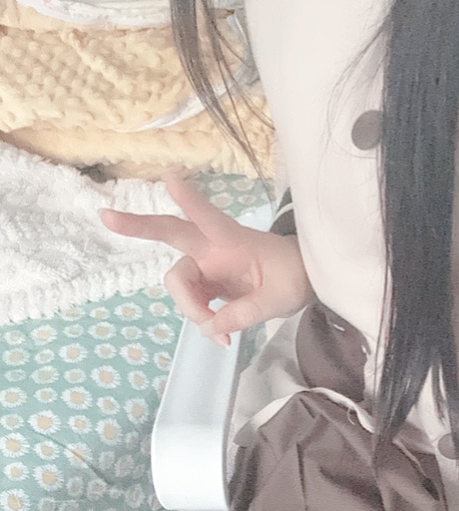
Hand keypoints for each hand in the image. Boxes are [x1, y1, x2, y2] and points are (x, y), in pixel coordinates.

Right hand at [100, 171, 312, 346]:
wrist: (299, 280)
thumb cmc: (292, 278)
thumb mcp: (277, 300)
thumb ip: (246, 313)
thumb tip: (213, 328)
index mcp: (233, 239)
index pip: (209, 217)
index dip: (190, 199)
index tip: (170, 178)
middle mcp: (212, 246)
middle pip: (170, 234)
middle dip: (139, 226)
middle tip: (105, 216)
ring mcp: (205, 264)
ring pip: (178, 283)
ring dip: (192, 308)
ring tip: (222, 331)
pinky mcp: (204, 282)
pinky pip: (189, 300)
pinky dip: (199, 318)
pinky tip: (219, 332)